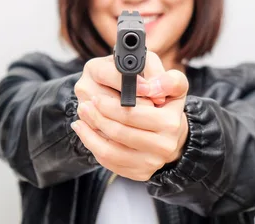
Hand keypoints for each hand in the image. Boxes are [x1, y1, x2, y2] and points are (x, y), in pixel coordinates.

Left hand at [72, 52, 189, 180]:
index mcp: (170, 123)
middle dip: (97, 118)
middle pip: (118, 133)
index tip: (95, 98)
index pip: (131, 114)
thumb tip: (148, 88)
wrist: (174, 134)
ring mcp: (152, 163)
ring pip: (110, 152)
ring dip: (90, 135)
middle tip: (84, 106)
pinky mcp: (140, 173)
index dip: (109, 106)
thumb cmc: (167, 105)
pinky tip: (87, 134)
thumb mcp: (174, 86)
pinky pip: (110, 162)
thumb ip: (169, 81)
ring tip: (79, 121)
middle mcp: (163, 147)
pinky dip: (95, 147)